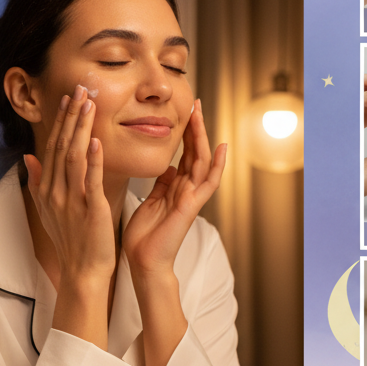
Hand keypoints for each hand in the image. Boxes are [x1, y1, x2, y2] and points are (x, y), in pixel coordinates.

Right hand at [23, 85, 115, 284]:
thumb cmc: (70, 240)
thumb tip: (28, 156)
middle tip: (79, 89)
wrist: (82, 270)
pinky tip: (95, 140)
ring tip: (88, 105)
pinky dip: (91, 160)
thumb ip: (38, 181)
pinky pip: (89, 181)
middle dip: (70, 117)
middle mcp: (55, 191)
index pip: (53, 147)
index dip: (60, 122)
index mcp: (47, 189)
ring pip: (73, 157)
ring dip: (80, 129)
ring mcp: (70, 200)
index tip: (68, 98)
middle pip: (61, 146)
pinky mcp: (89, 210)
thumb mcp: (48, 208)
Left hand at [122, 99, 225, 276]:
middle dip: (195, 128)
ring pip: (202, 161)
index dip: (185, 133)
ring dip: (202, 136)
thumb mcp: (150, 202)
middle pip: (195, 152)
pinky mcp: (191, 206)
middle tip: (195, 102)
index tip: (184, 112)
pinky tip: (221, 146)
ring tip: (200, 113)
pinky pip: (208, 182)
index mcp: (175, 188)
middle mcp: (187, 190)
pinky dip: (218, 165)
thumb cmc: (145, 237)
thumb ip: (161, 185)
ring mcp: (192, 197)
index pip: (184, 155)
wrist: (145, 262)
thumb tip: (168, 168)